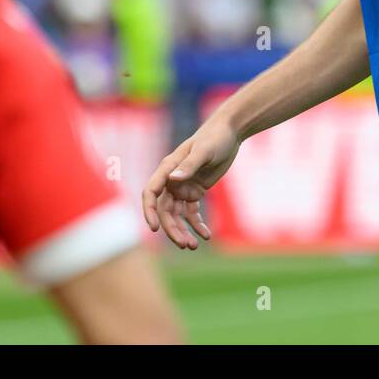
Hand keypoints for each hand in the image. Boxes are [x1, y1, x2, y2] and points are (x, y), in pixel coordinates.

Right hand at [143, 116, 240, 249]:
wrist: (230, 133)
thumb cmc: (215, 137)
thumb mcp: (204, 150)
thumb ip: (189, 165)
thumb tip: (173, 179)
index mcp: (168, 168)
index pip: (151, 192)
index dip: (149, 211)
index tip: (155, 228)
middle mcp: (171, 180)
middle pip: (165, 210)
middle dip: (172, 229)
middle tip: (184, 245)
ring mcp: (183, 187)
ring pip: (177, 215)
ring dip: (183, 230)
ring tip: (193, 246)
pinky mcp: (195, 191)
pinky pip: (192, 212)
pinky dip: (197, 224)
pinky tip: (206, 236)